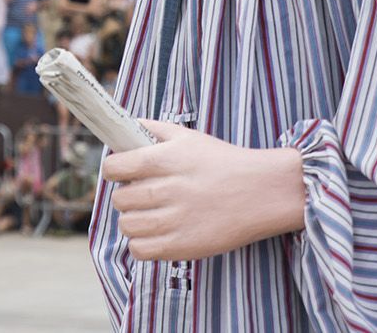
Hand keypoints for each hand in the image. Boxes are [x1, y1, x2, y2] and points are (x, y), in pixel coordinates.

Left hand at [101, 120, 303, 261]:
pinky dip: (141, 243)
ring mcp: (174, 221)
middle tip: (141, 195)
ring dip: (133, 220)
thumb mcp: (189, 136)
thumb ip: (154, 129)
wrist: (262, 192)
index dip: (114, 171)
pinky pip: (140, 250)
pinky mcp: (183, 247)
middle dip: (126, 196)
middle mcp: (166, 190)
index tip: (122, 173)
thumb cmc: (223, 162)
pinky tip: (155, 234)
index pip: (114, 168)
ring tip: (148, 214)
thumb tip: (127, 126)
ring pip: (127, 225)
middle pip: (120, 199)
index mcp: (164, 160)